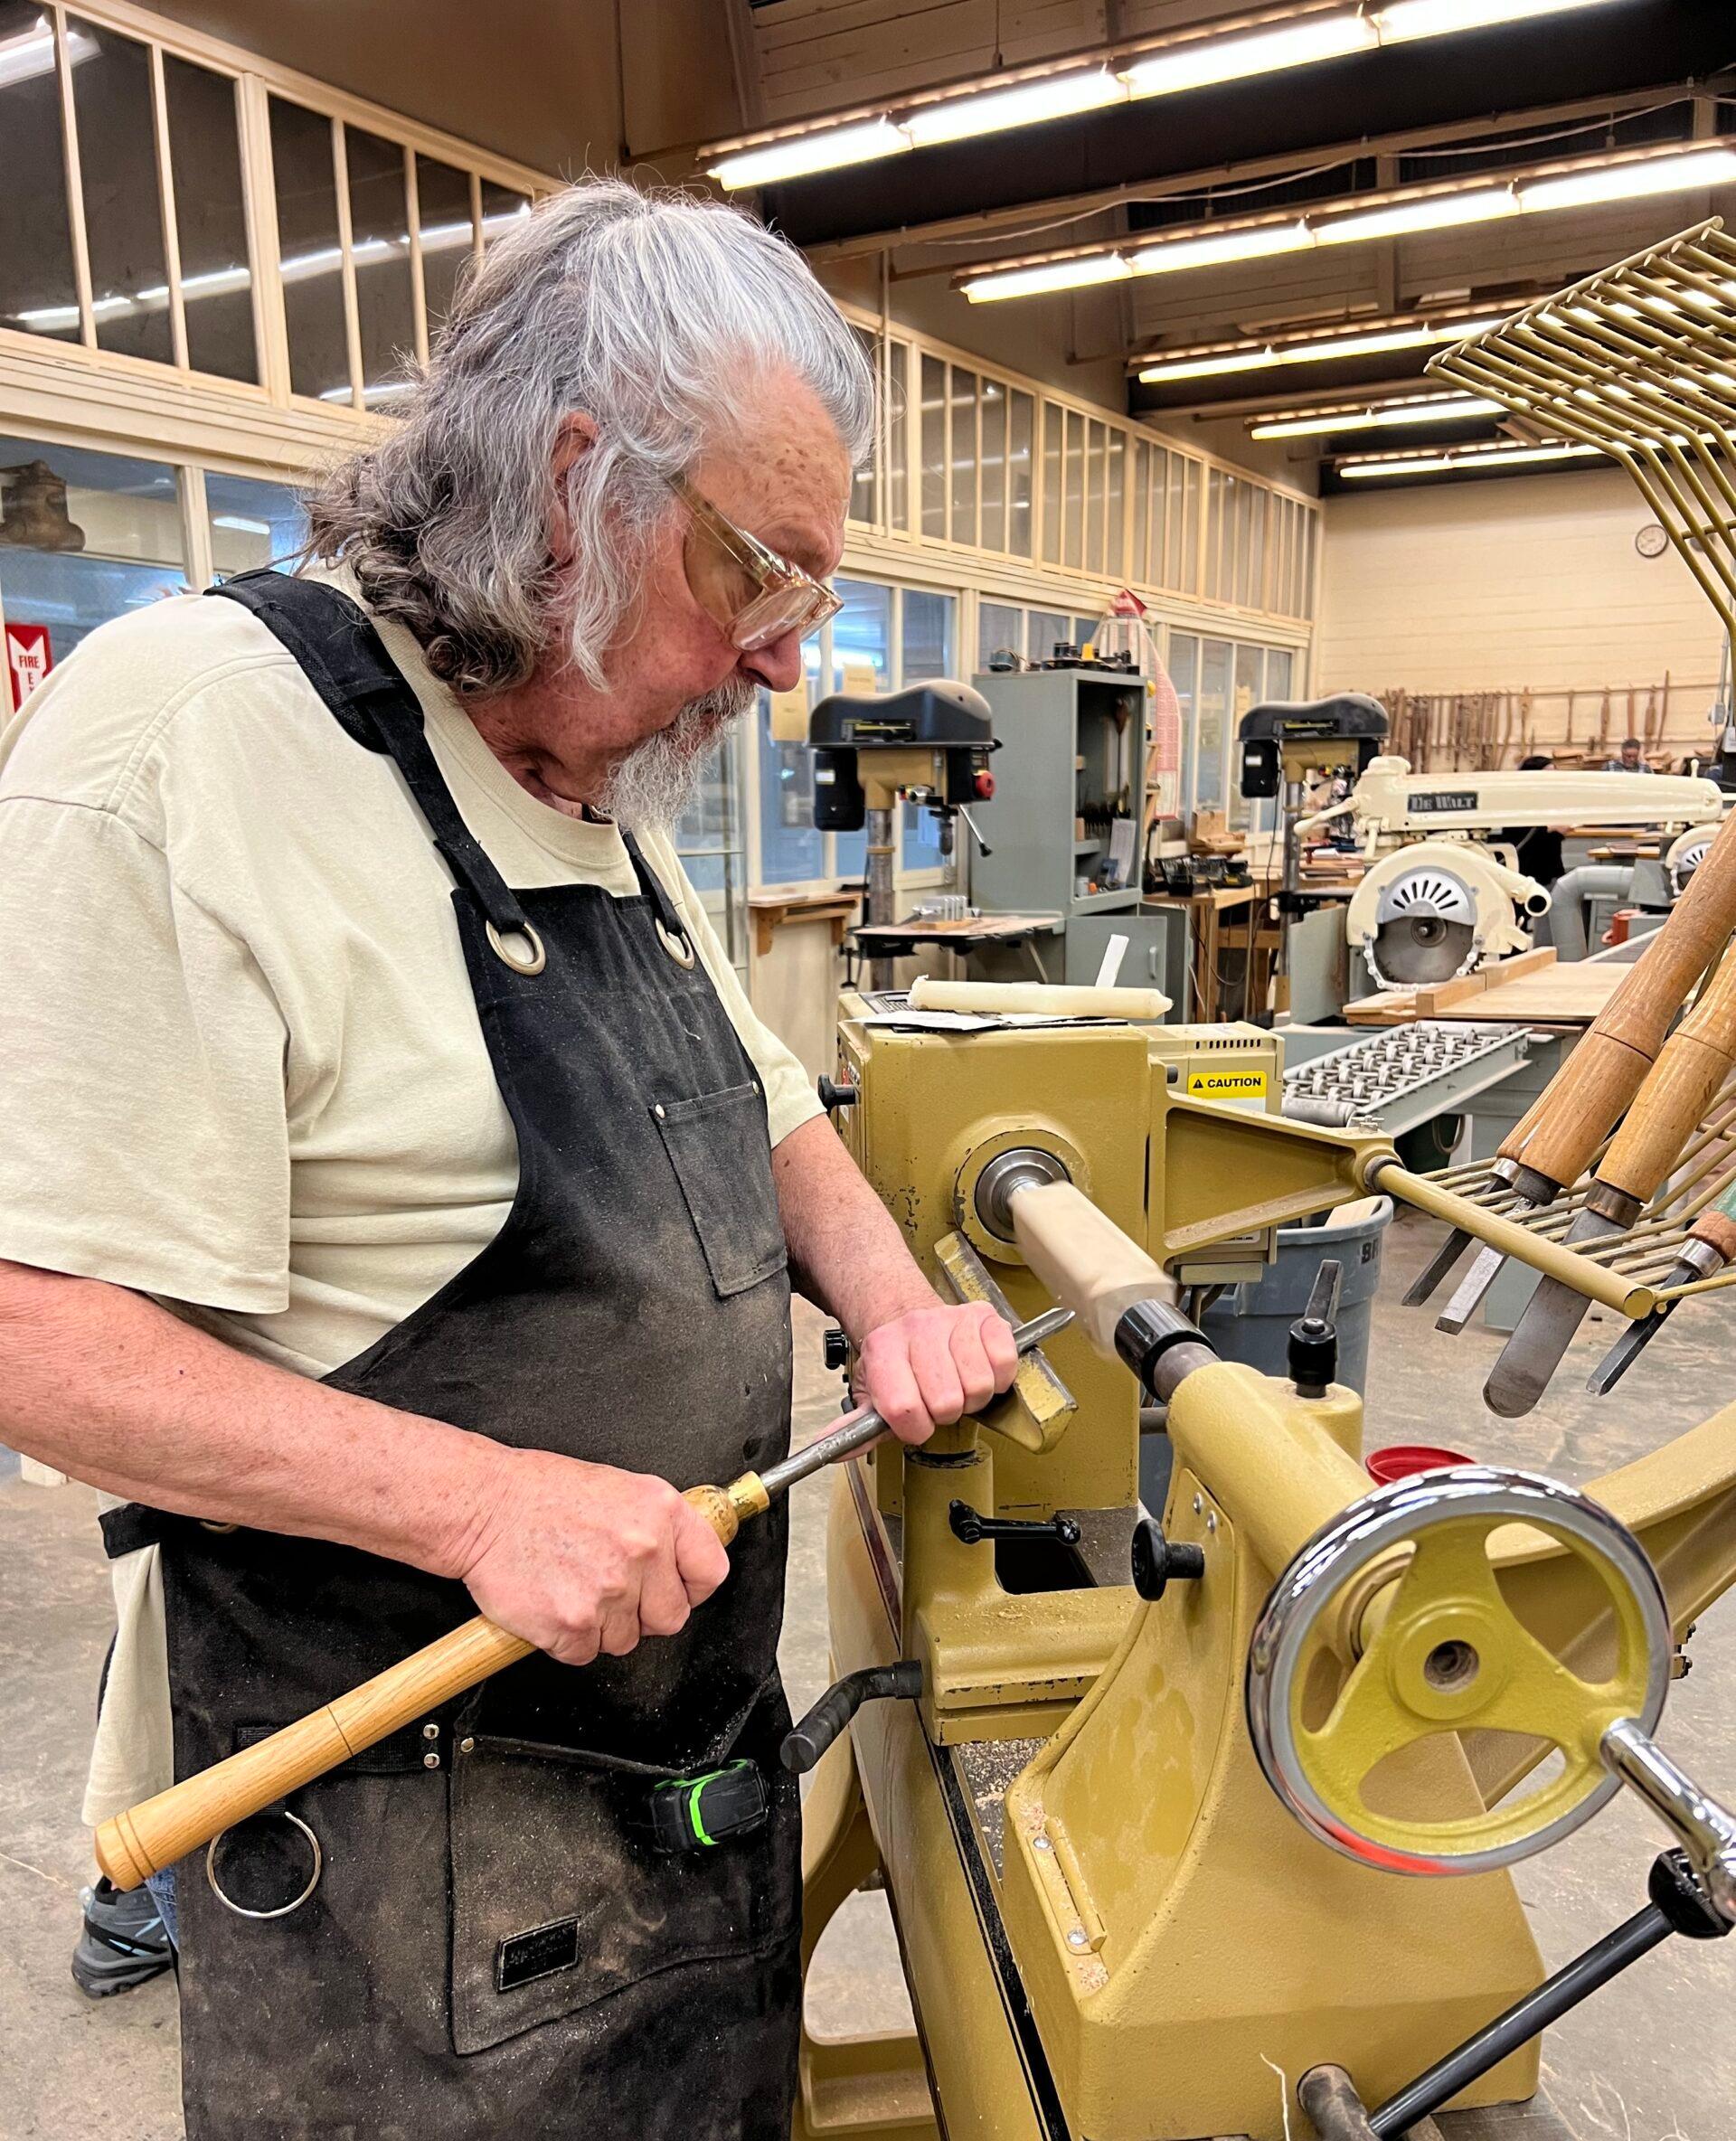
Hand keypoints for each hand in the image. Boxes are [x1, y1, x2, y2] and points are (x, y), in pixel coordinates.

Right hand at [455, 1447, 730, 1665]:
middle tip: (611, 1591)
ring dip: (601, 1626)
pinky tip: (553, 1601)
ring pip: (625, 1640)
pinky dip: (567, 1639)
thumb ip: (657, 1527)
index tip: (677, 1590)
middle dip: (644, 1614)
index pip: (711, 1571)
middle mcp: (643, 1551)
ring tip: (572, 1585)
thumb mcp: (619, 1489)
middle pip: (671, 1618)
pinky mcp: (574, 1624)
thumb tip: (680, 1561)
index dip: (692, 1588)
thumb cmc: (541, 1494)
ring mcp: (610, 1590)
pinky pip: (585, 1653)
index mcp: (660, 1512)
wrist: (484, 1506)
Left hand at [854, 1300, 1020, 1446]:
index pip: (904, 1409)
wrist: (907, 1316)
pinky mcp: (985, 1317)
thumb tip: (830, 1450)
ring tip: (958, 1384)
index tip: (915, 1421)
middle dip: (945, 1413)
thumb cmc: (895, 1363)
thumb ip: (857, 1428)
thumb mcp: (871, 1393)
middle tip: (938, 1400)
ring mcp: (952, 1320)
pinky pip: (1003, 1362)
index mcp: (883, 1350)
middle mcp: (917, 1329)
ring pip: (978, 1386)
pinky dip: (998, 1377)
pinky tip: (979, 1369)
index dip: (915, 1428)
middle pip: (946, 1402)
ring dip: (972, 1397)